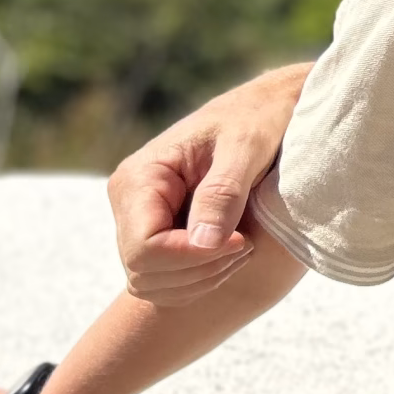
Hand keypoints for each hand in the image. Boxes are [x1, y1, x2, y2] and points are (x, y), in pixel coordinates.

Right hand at [107, 64, 312, 301]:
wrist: (264, 109)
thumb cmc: (258, 119)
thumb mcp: (246, 147)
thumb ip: (223, 192)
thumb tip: (201, 243)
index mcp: (140, 176)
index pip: (144, 248)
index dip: (191, 257)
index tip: (241, 240)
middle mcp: (129, 201)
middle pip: (144, 272)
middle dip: (199, 269)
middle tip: (245, 245)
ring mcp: (138, 221)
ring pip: (150, 284)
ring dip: (201, 278)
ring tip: (241, 247)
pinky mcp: (156, 234)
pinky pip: (164, 282)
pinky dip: (198, 279)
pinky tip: (230, 253)